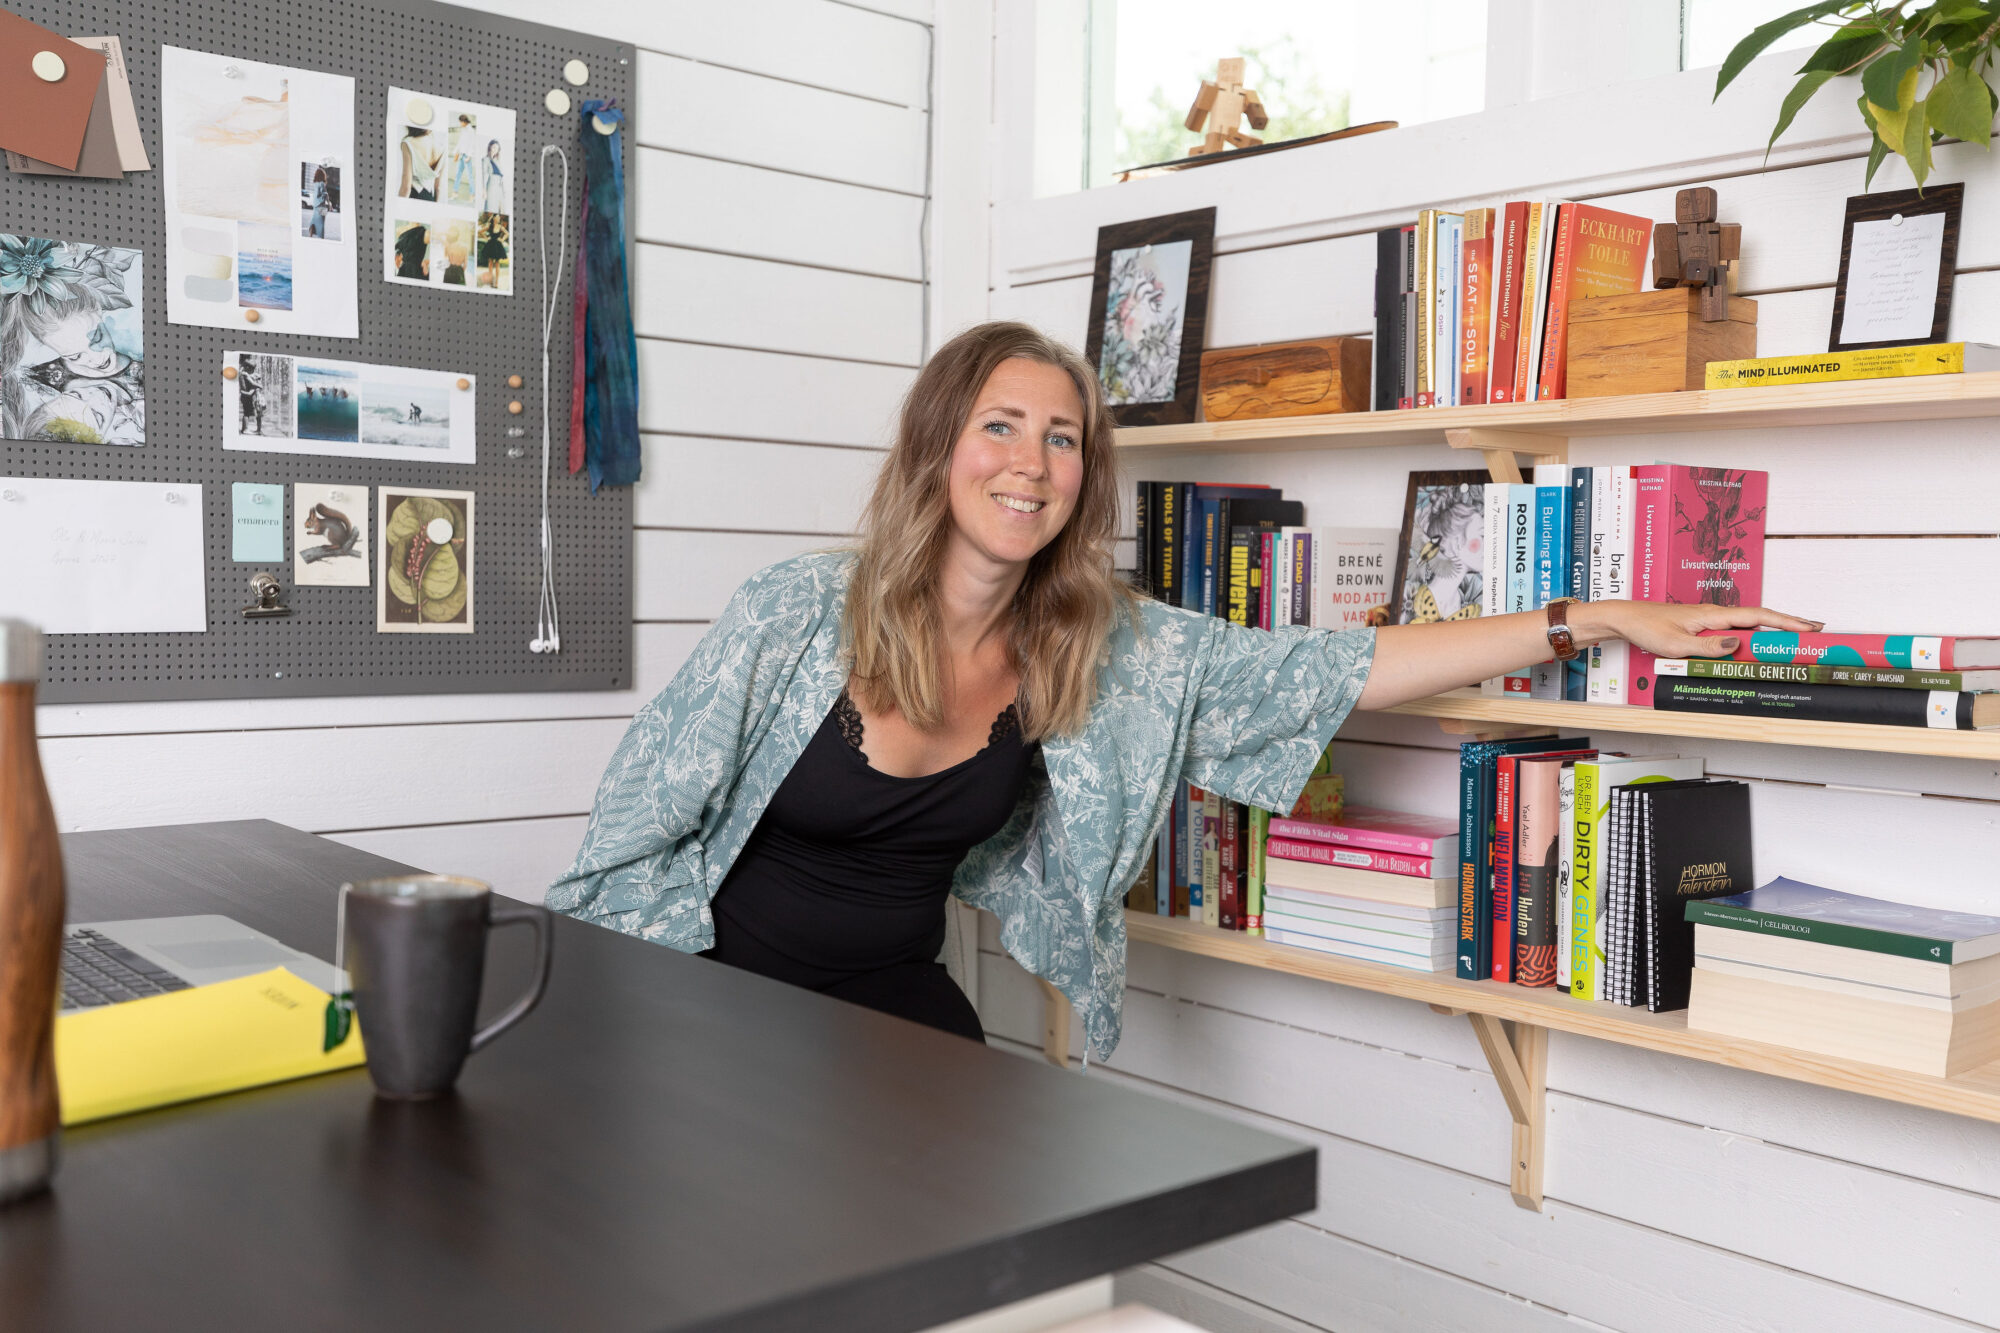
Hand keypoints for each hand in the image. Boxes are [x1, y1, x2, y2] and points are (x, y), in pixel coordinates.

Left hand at [1579, 600, 1822, 659]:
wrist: (1625, 618)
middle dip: (1788, 624)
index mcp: (1713, 614)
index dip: (1786, 622)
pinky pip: (1734, 629)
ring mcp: (1709, 619)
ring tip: (1795, 637)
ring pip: (1748, 624)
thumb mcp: (1677, 643)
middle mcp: (1715, 614)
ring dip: (1771, 629)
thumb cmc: (1647, 627)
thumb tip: (1736, 645)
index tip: (1810, 627)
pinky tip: (1757, 642)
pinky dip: (1751, 634)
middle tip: (1814, 632)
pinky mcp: (1702, 625)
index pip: (1758, 616)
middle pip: (1760, 618)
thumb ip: (1707, 647)